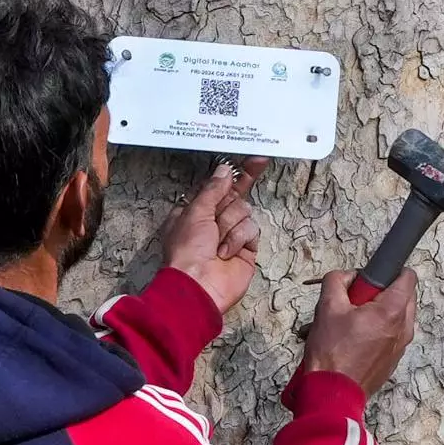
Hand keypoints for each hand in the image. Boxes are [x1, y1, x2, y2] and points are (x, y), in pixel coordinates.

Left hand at [155, 161, 260, 319]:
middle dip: (227, 208)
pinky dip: (238, 239)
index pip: (220, 186)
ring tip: (217, 244)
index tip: (256, 158)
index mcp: (196, 210)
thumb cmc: (187, 250)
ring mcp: (231, 235)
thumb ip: (214, 189)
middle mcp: (214, 221)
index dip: (236, 174)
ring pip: (245, 212)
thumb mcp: (195, 211)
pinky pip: (251, 230)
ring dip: (230, 225)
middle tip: (215, 223)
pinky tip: (226, 253)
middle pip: (236, 197)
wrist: (198, 285)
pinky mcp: (246, 249)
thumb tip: (225, 170)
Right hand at [298, 267, 412, 396]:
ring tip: (353, 323)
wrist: (332, 392)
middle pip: (404, 295)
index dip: (388, 271)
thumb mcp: (327, 307)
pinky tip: (355, 339)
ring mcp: (401, 346)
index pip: (407, 276)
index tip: (370, 278)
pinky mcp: (393, 359)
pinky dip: (378, 331)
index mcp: (392, 311)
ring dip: (379, 312)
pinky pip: (392, 335)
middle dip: (382, 292)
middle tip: (357, 301)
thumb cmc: (332, 354)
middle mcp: (404, 328)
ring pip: (398, 316)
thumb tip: (346, 276)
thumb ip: (336, 281)